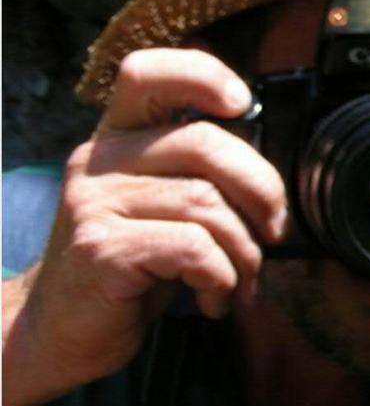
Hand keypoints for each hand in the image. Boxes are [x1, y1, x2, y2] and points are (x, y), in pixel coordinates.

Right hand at [2, 48, 287, 405]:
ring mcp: (95, 203)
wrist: (60, 332)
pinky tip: (213, 299)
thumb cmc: (131, 268)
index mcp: (116, 138)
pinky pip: (194, 248)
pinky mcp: (102, 249)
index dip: (203, 75)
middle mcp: (100, 160)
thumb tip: (269, 173)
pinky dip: (221, 278)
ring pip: (208, 204)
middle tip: (273, 231)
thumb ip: (196, 174)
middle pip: (206, 143)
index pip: (148, 73)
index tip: (243, 105)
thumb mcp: (160, 207)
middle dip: (262, 189)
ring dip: (244, 252)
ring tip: (240, 282)